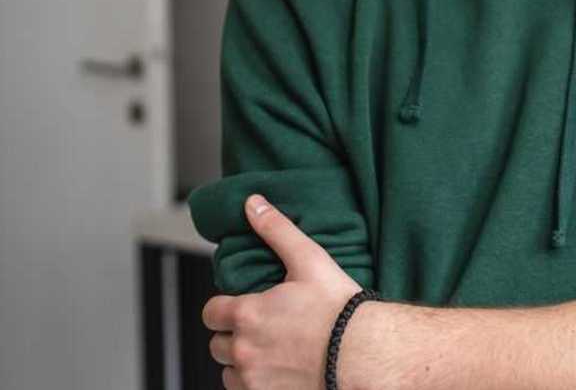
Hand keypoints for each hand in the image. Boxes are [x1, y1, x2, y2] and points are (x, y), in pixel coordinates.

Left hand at [202, 193, 364, 389]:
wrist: (364, 354)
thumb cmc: (340, 310)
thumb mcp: (309, 260)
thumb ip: (277, 230)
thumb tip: (253, 204)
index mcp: (247, 314)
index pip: (210, 313)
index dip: (223, 308)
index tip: (241, 307)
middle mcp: (244, 351)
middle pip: (217, 345)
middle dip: (233, 335)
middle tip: (260, 328)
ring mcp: (255, 381)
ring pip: (229, 373)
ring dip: (242, 363)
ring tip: (269, 351)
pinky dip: (257, 384)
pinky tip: (279, 372)